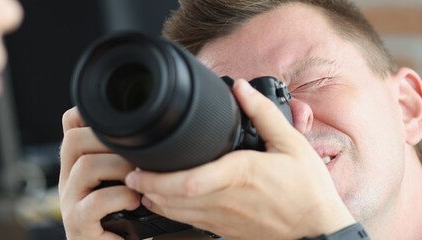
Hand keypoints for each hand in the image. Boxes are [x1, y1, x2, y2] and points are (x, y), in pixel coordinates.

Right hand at [58, 107, 140, 239]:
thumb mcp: (121, 185)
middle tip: (136, 155)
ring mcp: (69, 202)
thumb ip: (125, 162)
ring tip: (138, 180)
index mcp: (76, 166)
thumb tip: (156, 136)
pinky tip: (135, 202)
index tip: (119, 124)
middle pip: (73, 140)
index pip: (70, 126)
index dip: (89, 116)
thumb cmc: (123, 224)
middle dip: (109, 141)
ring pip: (86, 166)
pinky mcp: (78, 225)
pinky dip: (120, 197)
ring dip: (119, 167)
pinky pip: (95, 201)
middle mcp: (68, 180)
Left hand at [124, 79, 355, 238]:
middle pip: (173, 200)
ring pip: (176, 214)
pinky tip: (162, 201)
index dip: (158, 179)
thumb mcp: (291, 144)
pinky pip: (188, 223)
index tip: (139, 169)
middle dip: (146, 188)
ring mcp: (221, 218)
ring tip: (139, 185)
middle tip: (129, 174)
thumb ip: (262, 114)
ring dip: (155, 200)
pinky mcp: (223, 230)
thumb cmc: (306, 190)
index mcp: (238, 175)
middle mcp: (224, 200)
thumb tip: (241, 88)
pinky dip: (170, 212)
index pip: (189, 182)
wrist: (317, 231)